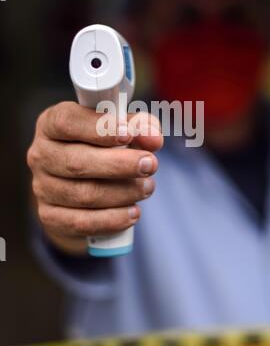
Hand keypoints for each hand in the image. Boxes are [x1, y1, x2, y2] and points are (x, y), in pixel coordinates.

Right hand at [27, 101, 162, 254]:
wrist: (82, 179)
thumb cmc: (104, 144)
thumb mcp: (121, 127)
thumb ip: (139, 126)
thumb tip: (153, 138)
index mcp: (51, 123)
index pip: (68, 122)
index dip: (98, 128)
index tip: (128, 134)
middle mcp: (41, 154)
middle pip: (76, 162)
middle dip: (119, 165)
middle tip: (150, 164)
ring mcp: (42, 187)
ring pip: (83, 195)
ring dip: (122, 193)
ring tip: (147, 187)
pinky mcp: (49, 215)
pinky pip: (80, 222)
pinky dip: (111, 220)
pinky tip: (133, 212)